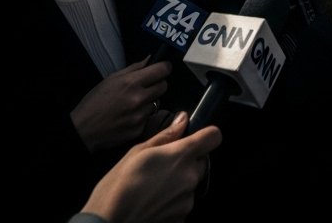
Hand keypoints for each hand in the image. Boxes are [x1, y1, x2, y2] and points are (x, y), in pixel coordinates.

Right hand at [71, 58, 172, 152]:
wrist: (83, 130)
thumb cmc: (94, 102)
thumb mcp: (111, 79)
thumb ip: (133, 68)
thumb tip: (150, 59)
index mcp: (132, 83)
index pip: (162, 70)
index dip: (164, 68)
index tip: (161, 69)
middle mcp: (139, 99)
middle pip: (163, 86)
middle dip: (158, 84)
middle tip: (146, 87)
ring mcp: (140, 116)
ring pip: (157, 103)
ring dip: (149, 102)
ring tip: (133, 104)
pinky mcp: (139, 130)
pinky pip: (148, 118)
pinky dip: (142, 116)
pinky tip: (129, 117)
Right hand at [81, 110, 221, 222]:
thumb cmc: (118, 187)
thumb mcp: (138, 151)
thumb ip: (166, 135)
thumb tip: (182, 119)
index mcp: (181, 156)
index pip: (213, 136)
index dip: (206, 134)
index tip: (197, 137)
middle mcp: (189, 178)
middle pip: (201, 162)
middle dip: (187, 161)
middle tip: (163, 165)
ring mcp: (187, 201)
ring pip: (191, 183)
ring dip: (179, 183)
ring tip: (153, 186)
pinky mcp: (181, 219)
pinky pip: (182, 203)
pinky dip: (172, 201)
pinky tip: (153, 201)